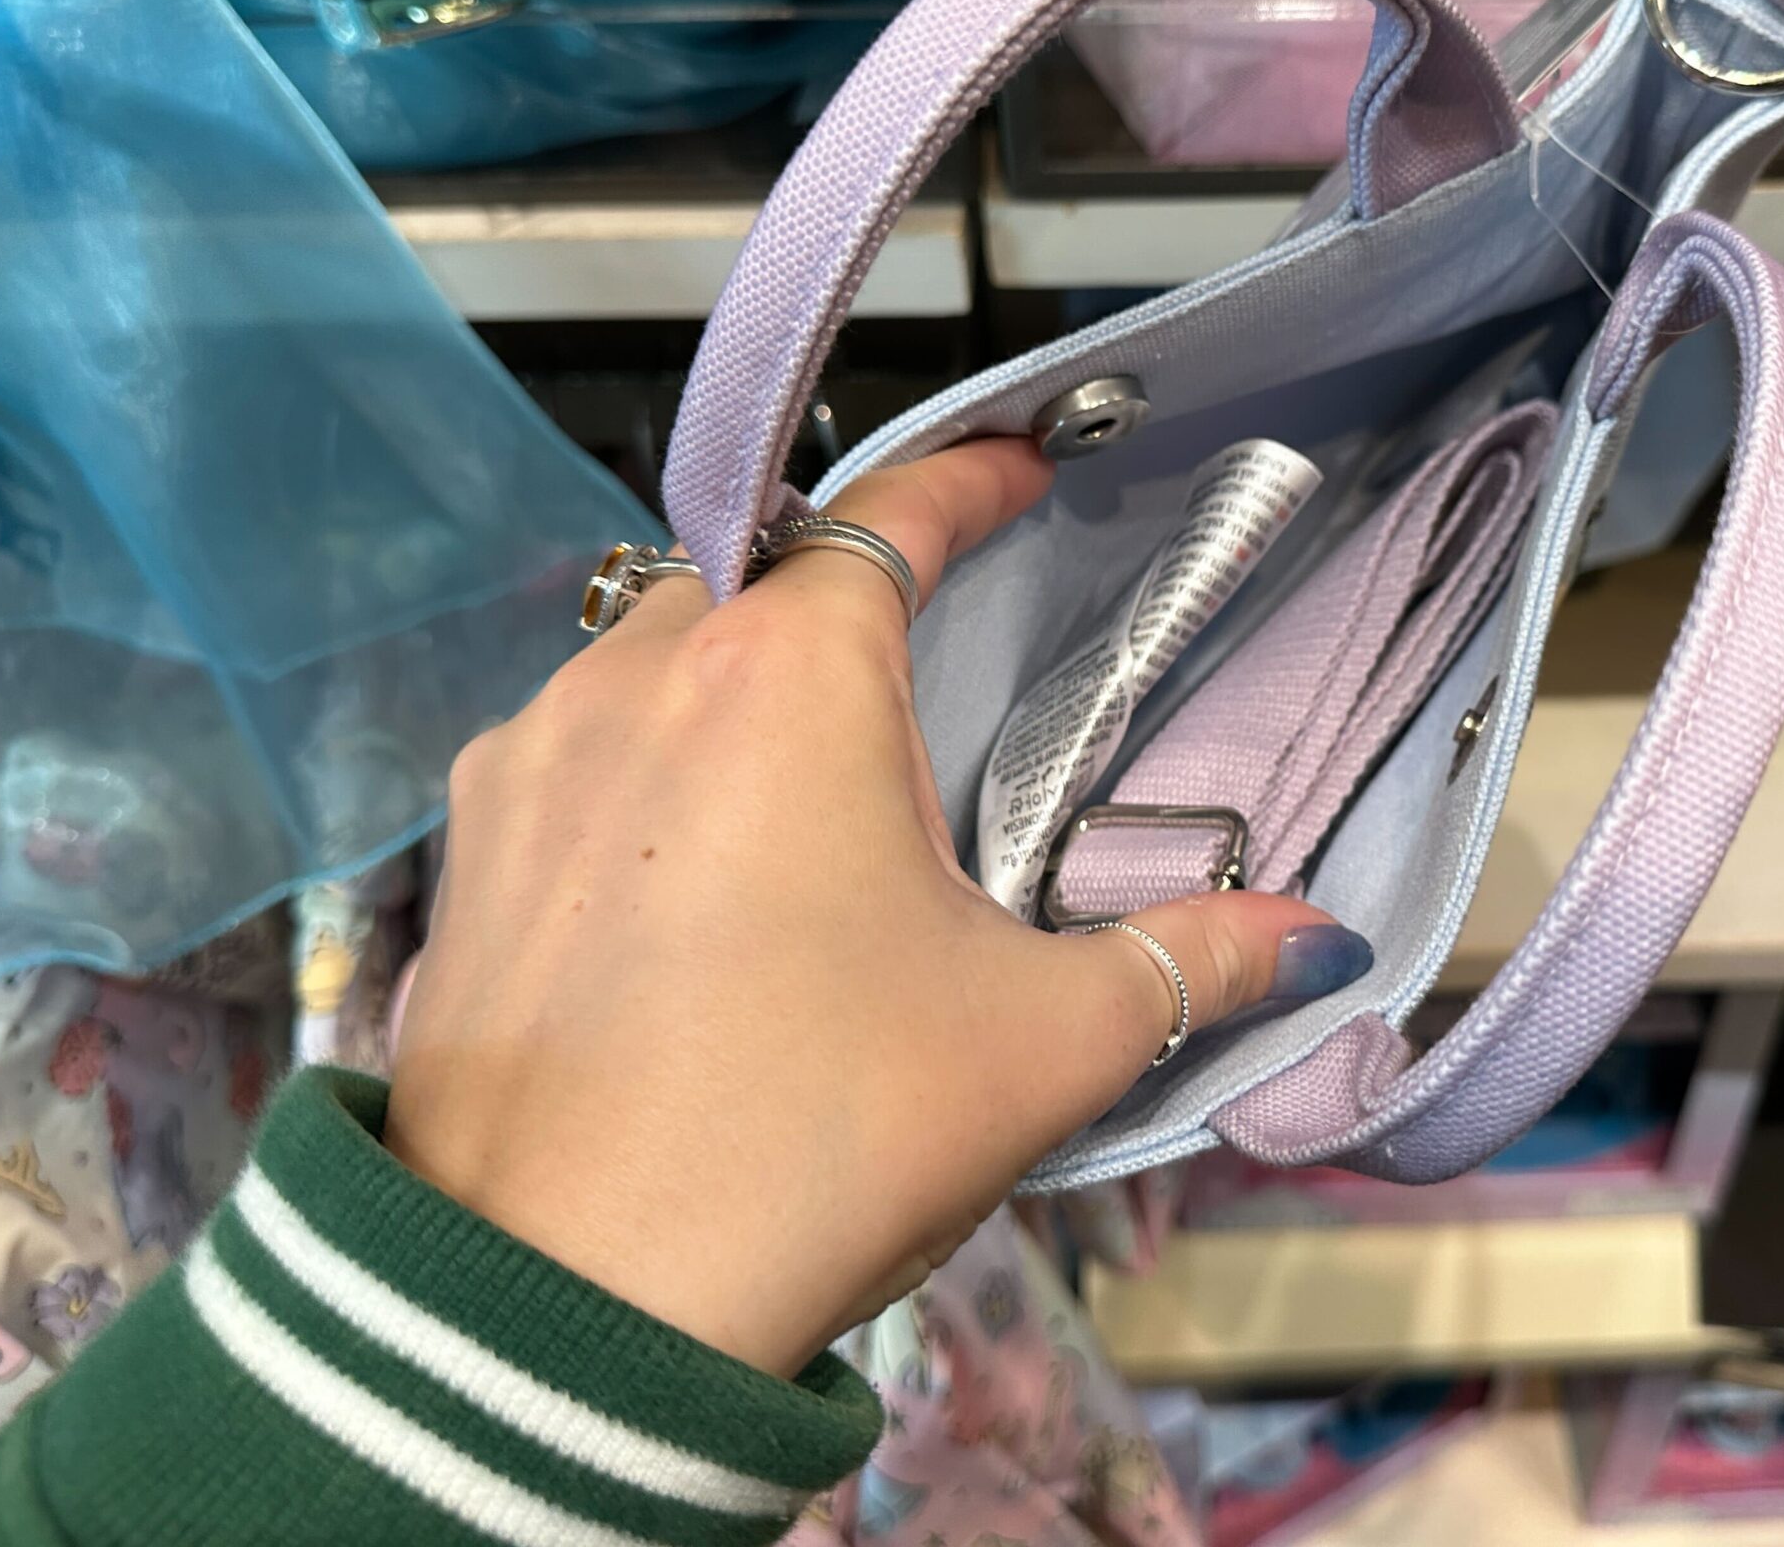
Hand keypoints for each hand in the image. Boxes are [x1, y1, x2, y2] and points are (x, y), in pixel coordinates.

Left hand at [382, 439, 1372, 1377]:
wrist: (557, 1315)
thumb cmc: (815, 1139)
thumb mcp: (1042, 1044)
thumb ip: (1191, 962)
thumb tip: (1320, 943)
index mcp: (785, 677)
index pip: (892, 514)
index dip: (971, 479)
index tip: (1023, 468)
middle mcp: (636, 679)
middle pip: (762, 581)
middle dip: (845, 603)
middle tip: (923, 683)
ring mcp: (526, 763)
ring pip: (650, 664)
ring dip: (733, 692)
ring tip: (808, 804)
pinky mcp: (464, 858)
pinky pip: (571, 759)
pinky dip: (644, 777)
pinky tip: (692, 884)